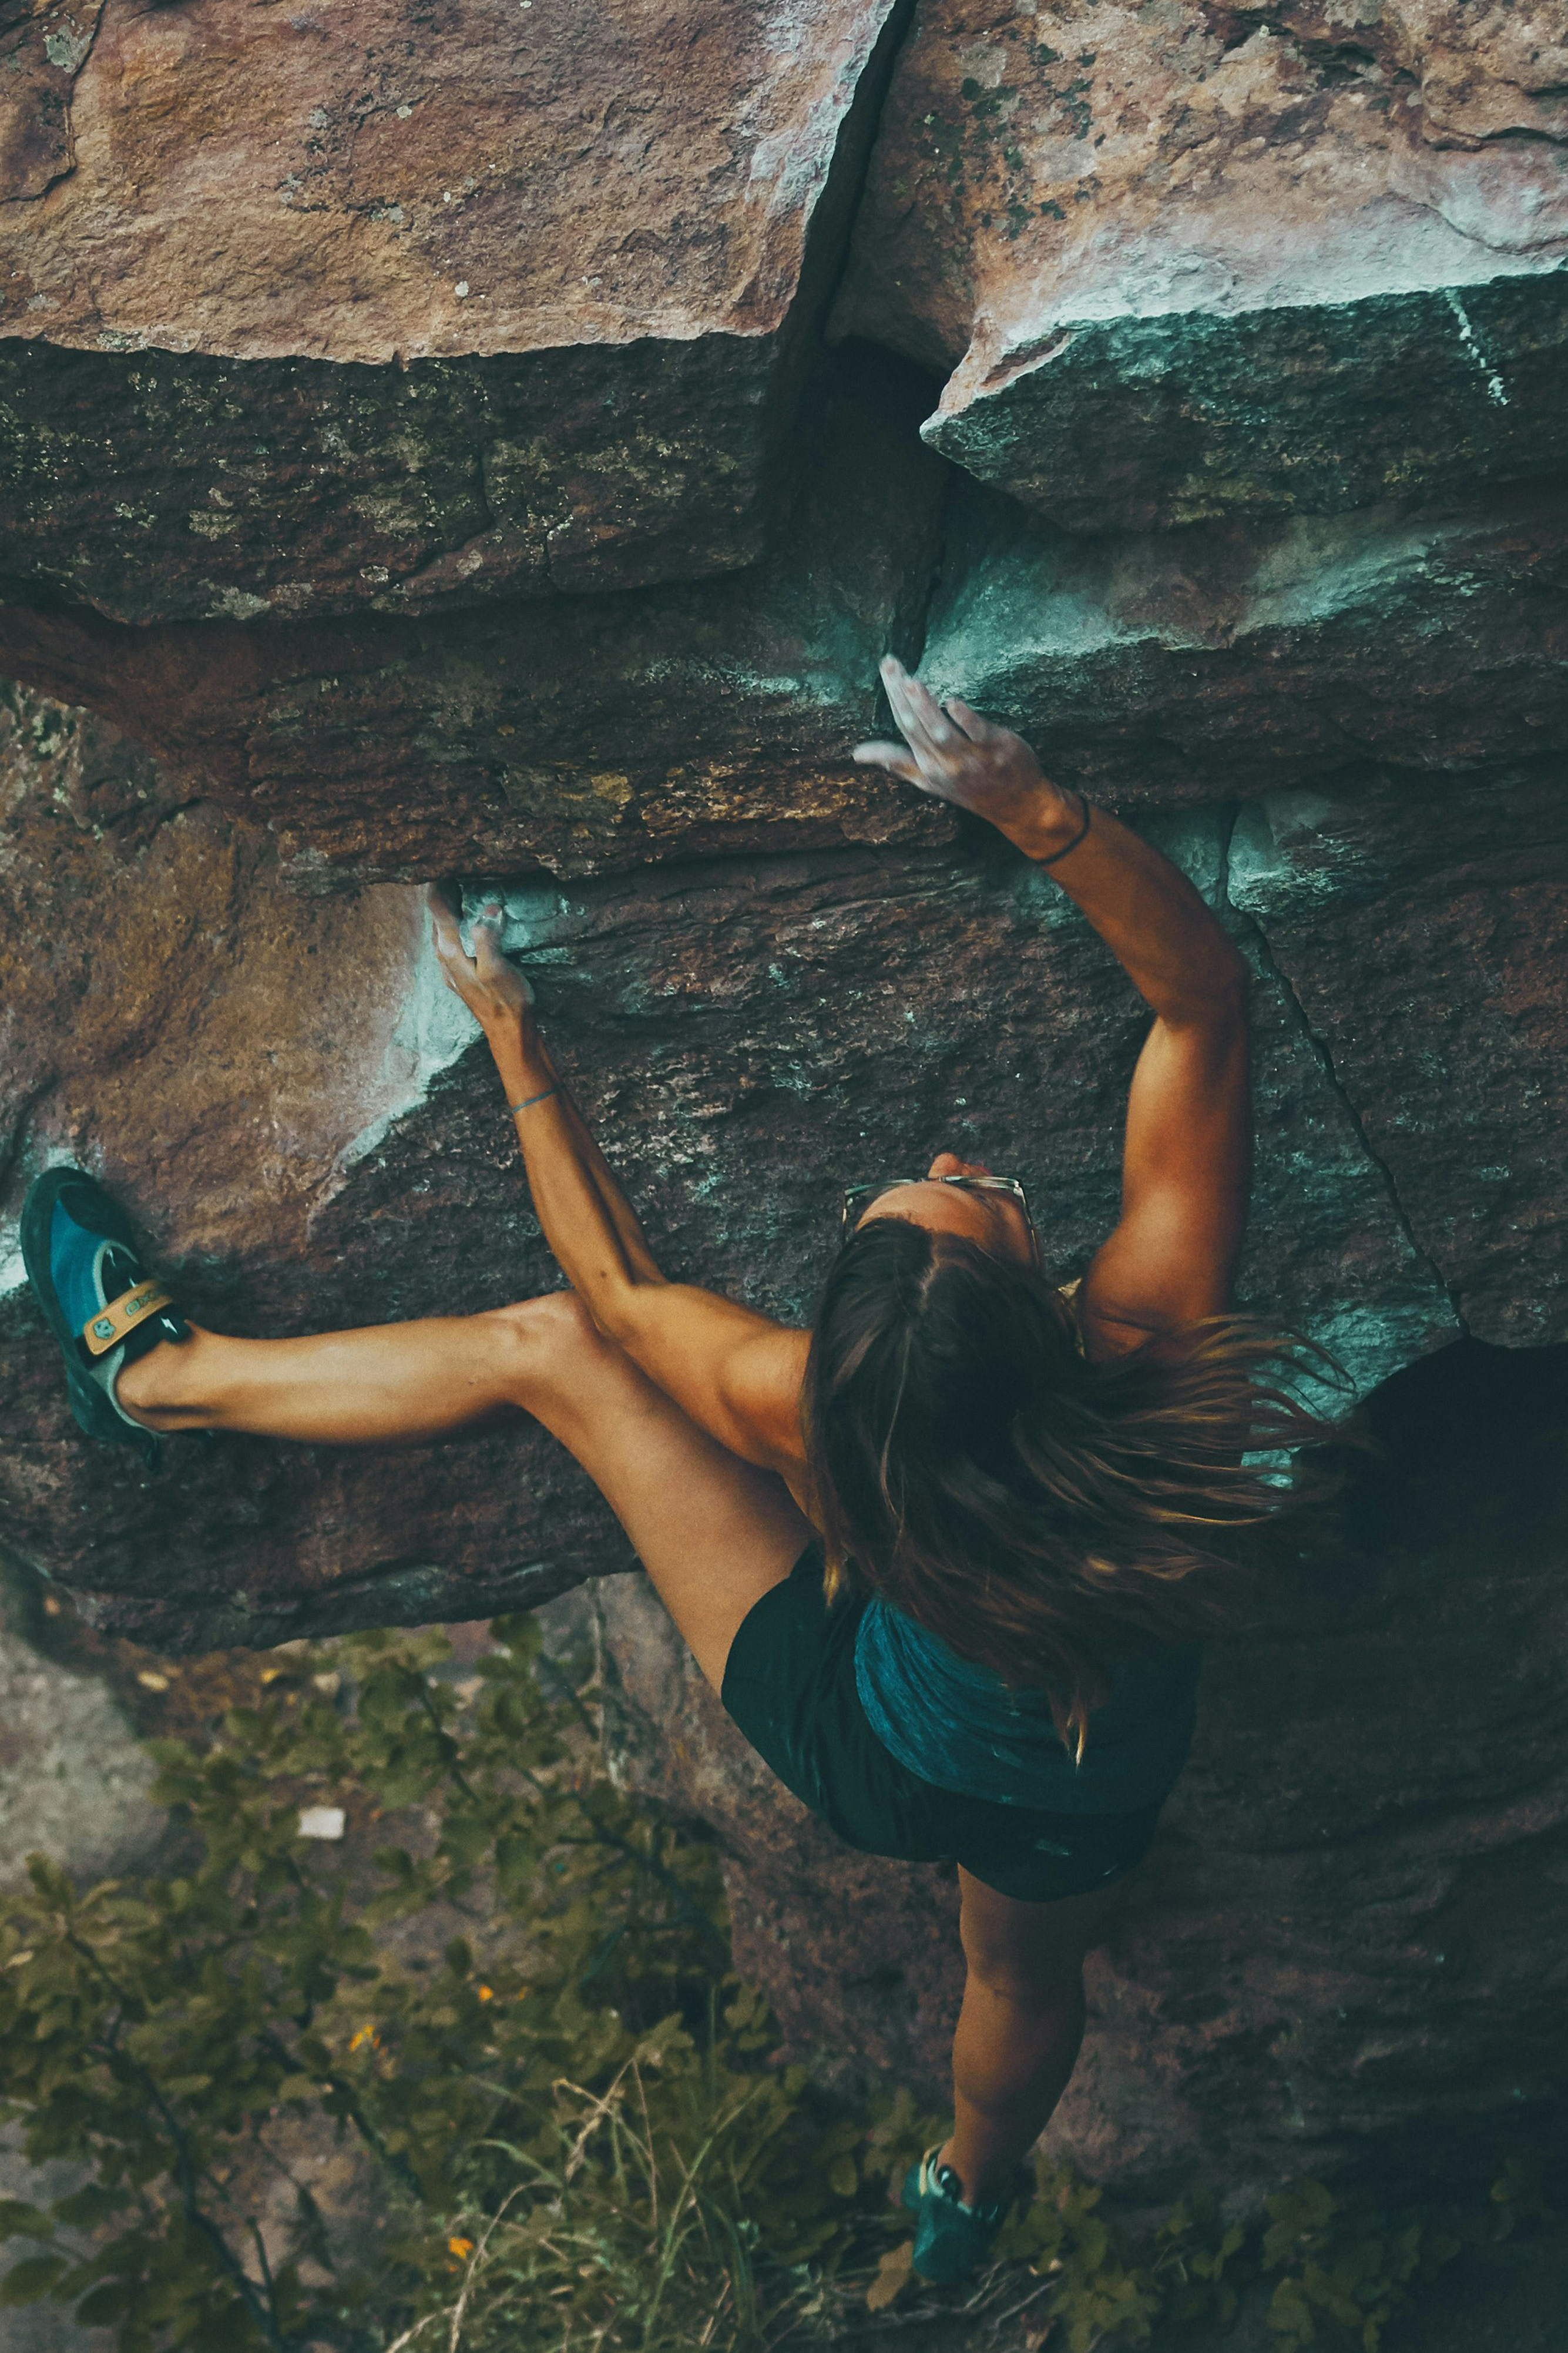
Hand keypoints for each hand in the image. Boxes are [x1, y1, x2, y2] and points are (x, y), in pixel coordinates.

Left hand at [426, 886, 536, 1034]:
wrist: (509, 1032)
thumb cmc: (506, 1001)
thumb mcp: (497, 968)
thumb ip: (487, 937)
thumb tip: (488, 909)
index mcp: (450, 951)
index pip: (437, 909)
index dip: (441, 885)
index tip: (449, 866)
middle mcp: (444, 958)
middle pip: (436, 917)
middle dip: (444, 894)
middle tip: (456, 873)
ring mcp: (450, 968)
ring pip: (442, 930)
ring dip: (449, 910)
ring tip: (460, 891)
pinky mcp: (460, 975)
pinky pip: (451, 942)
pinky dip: (456, 926)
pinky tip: (467, 924)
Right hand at [853, 656, 1079, 856]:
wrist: (1018, 806)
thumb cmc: (972, 790)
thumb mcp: (929, 781)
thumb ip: (896, 762)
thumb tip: (858, 754)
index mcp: (927, 766)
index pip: (904, 726)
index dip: (893, 697)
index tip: (886, 668)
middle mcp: (945, 764)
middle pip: (917, 725)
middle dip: (900, 694)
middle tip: (890, 663)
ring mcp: (970, 759)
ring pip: (941, 731)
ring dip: (925, 707)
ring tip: (911, 681)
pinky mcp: (996, 750)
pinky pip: (977, 734)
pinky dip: (964, 719)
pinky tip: (953, 701)